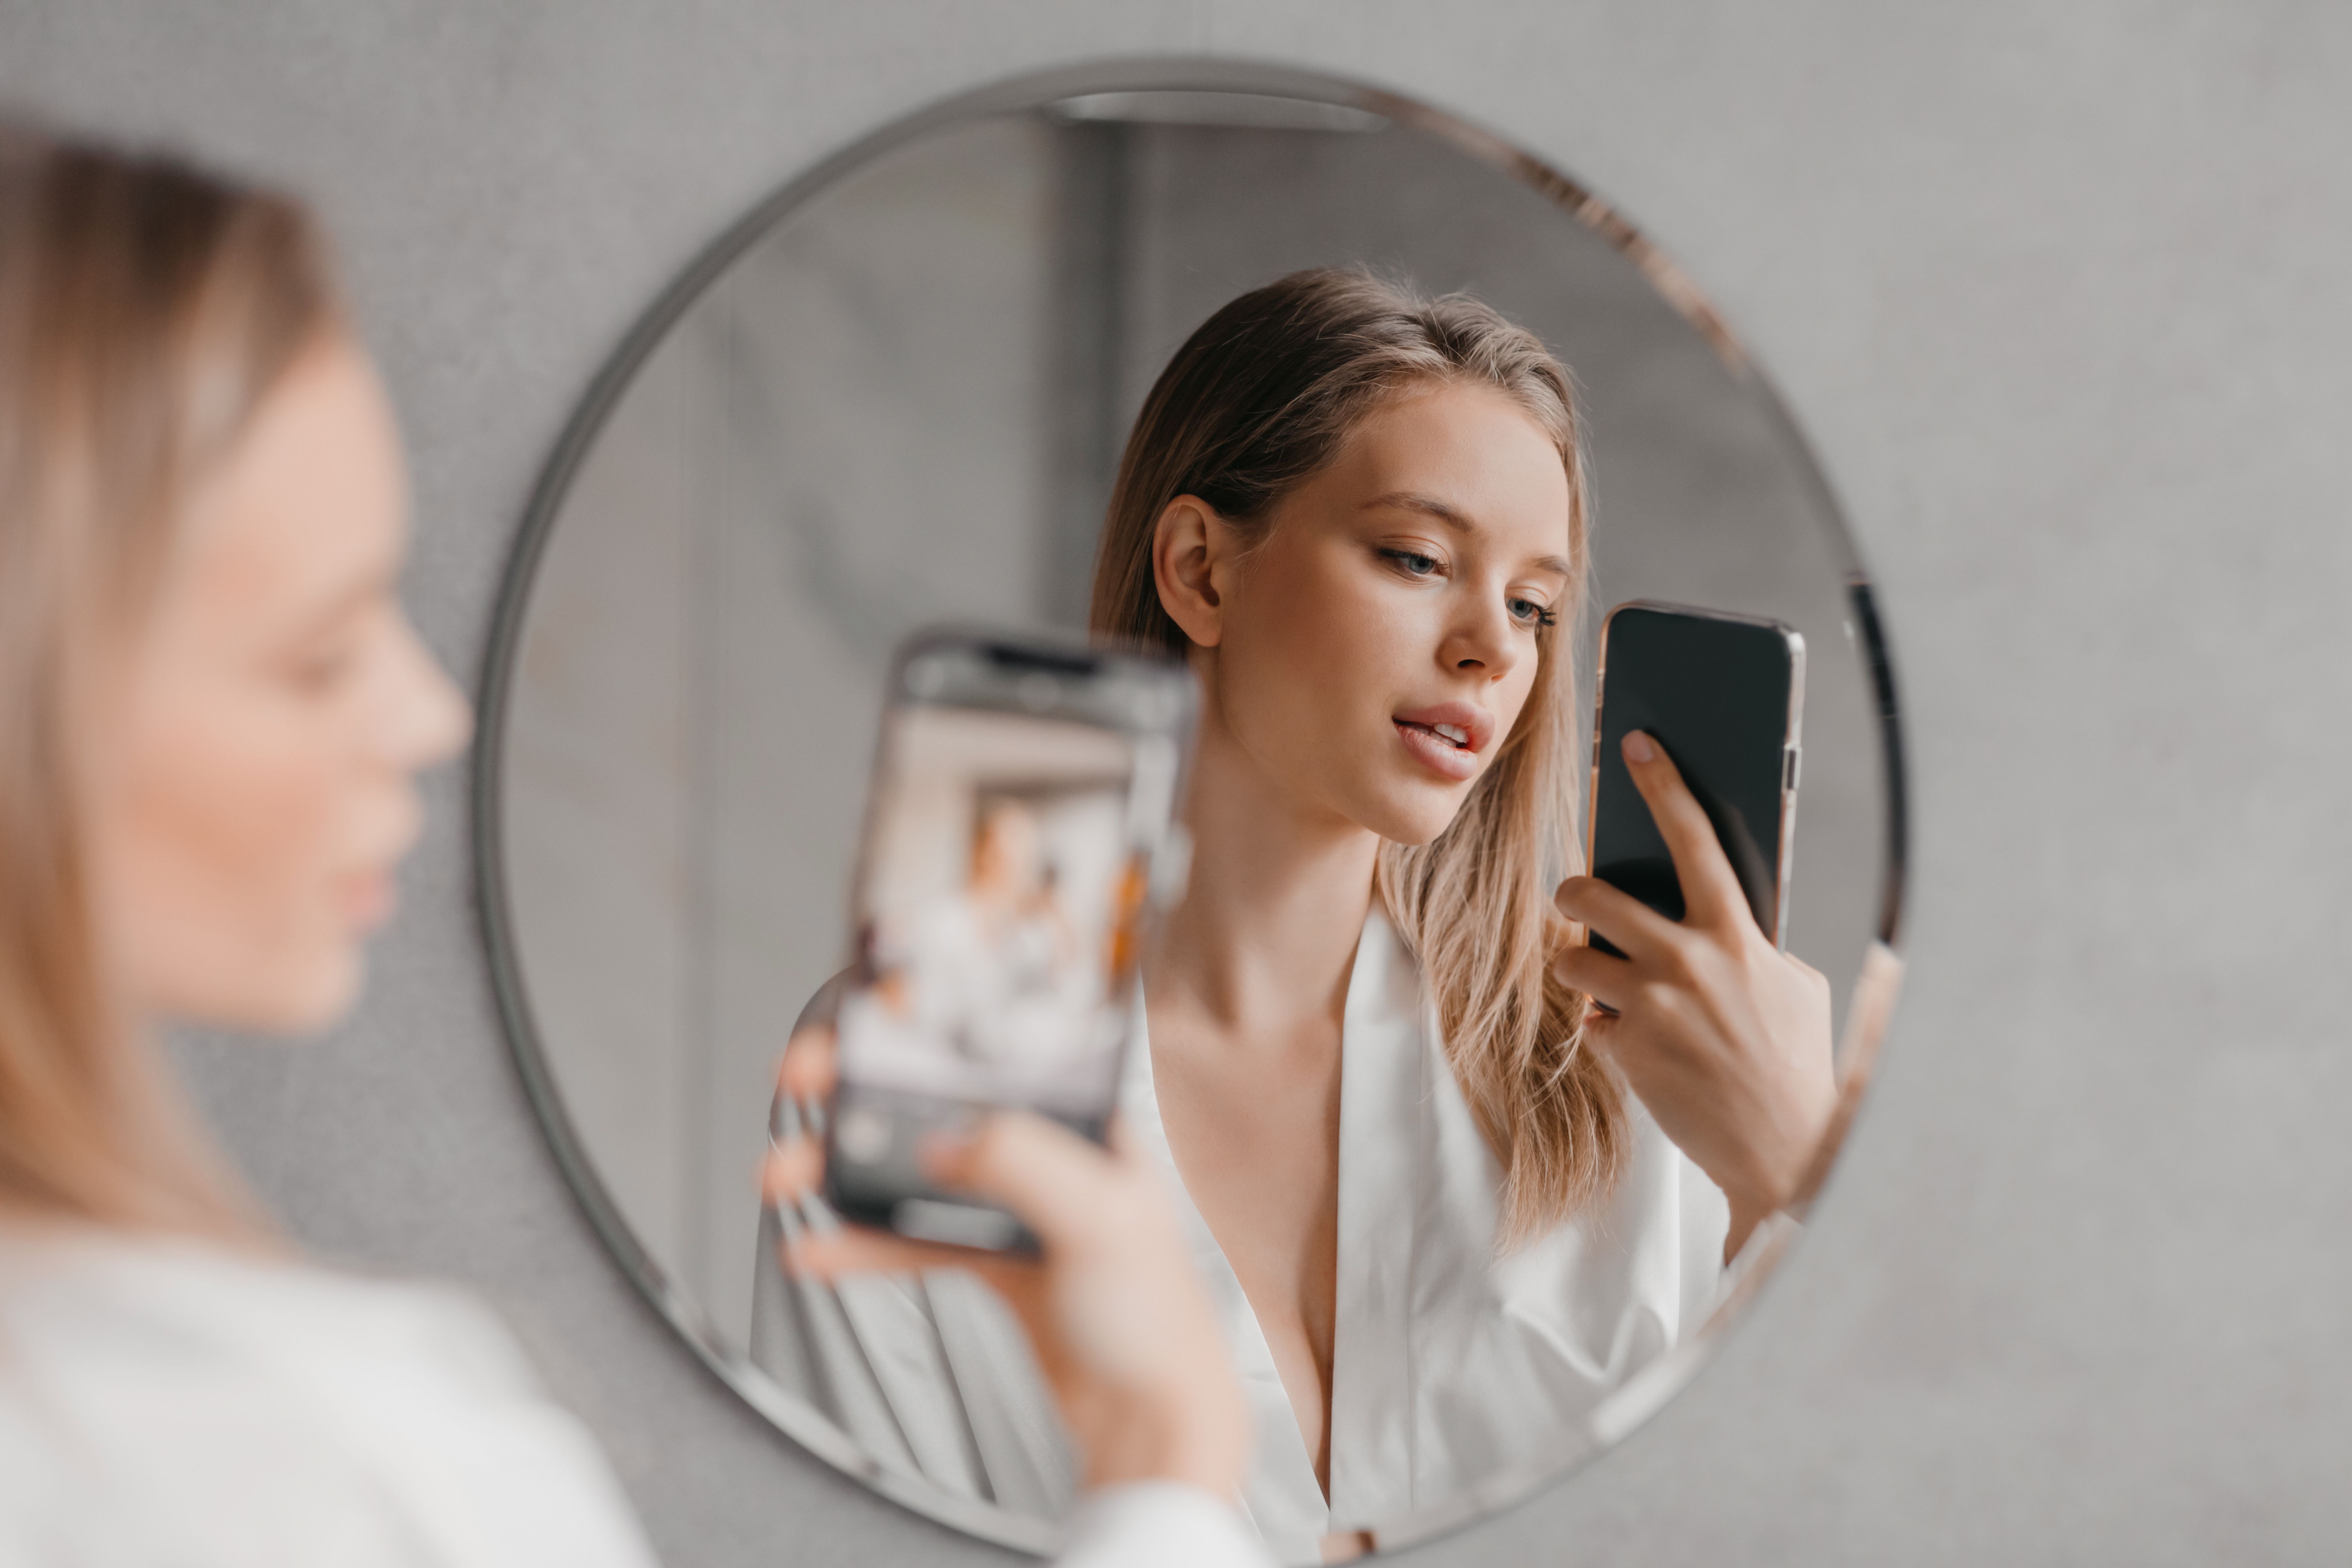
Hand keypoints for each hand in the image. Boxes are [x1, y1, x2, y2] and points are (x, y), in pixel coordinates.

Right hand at [764, 1022, 1249, 1497]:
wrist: (1149, 1418)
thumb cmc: (1156, 1318)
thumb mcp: (1103, 1219)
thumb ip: (1023, 1163)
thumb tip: (946, 1139)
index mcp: (1085, 1119)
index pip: (992, 1053)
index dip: (921, 1032)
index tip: (860, 1031)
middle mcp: (1049, 1151)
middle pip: (937, 1102)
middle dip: (861, 1093)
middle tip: (803, 1088)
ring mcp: (1016, 1204)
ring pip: (912, 1170)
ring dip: (846, 1170)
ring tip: (787, 1175)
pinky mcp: (990, 1257)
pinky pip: (912, 1237)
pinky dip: (862, 1242)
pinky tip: (821, 1248)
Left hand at [1552, 731, 1836, 1257]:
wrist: (1784, 1149)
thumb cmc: (1794, 1062)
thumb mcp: (1794, 985)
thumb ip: (1753, 944)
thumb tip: (1723, 916)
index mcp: (1736, 937)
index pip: (1695, 840)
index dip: (1664, 784)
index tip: (1637, 744)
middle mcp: (1688, 963)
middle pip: (1595, 893)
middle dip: (1574, 889)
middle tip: (1576, 895)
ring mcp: (1652, 1007)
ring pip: (1573, 956)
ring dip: (1578, 964)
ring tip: (1604, 980)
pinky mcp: (1628, 1051)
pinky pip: (1590, 1019)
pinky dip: (1605, 1027)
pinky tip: (1637, 1043)